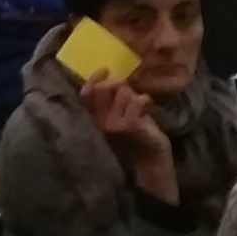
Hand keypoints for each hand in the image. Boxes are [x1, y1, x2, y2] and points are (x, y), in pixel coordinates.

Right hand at [83, 75, 178, 203]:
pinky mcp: (130, 126)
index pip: (86, 94)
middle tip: (130, 97)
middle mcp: (100, 122)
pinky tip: (147, 108)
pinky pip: (138, 100)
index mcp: (95, 120)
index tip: (104, 70)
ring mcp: (114, 124)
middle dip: (121, 86)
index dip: (93, 79)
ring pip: (124, 92)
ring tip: (140, 111)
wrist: (150, 165)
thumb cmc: (136, 140)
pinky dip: (145, 100)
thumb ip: (112, 101)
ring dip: (135, 97)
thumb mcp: (119, 118)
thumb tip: (112, 78)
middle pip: (106, 88)